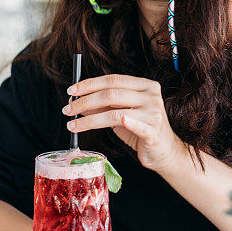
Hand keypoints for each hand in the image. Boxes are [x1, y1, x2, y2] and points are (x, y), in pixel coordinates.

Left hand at [63, 73, 186, 174]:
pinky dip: (125, 123)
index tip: (71, 91)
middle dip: (85, 101)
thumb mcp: (120, 114)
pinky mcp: (154, 131)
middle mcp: (151, 96)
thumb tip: (77, 101)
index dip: (90, 84)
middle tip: (68, 110)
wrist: (164, 151)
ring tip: (73, 125)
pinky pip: (136, 126)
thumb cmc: (141, 129)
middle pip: (112, 94)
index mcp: (145, 85)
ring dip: (90, 119)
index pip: (113, 80)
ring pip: (115, 112)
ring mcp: (154, 113)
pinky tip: (111, 123)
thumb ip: (103, 106)